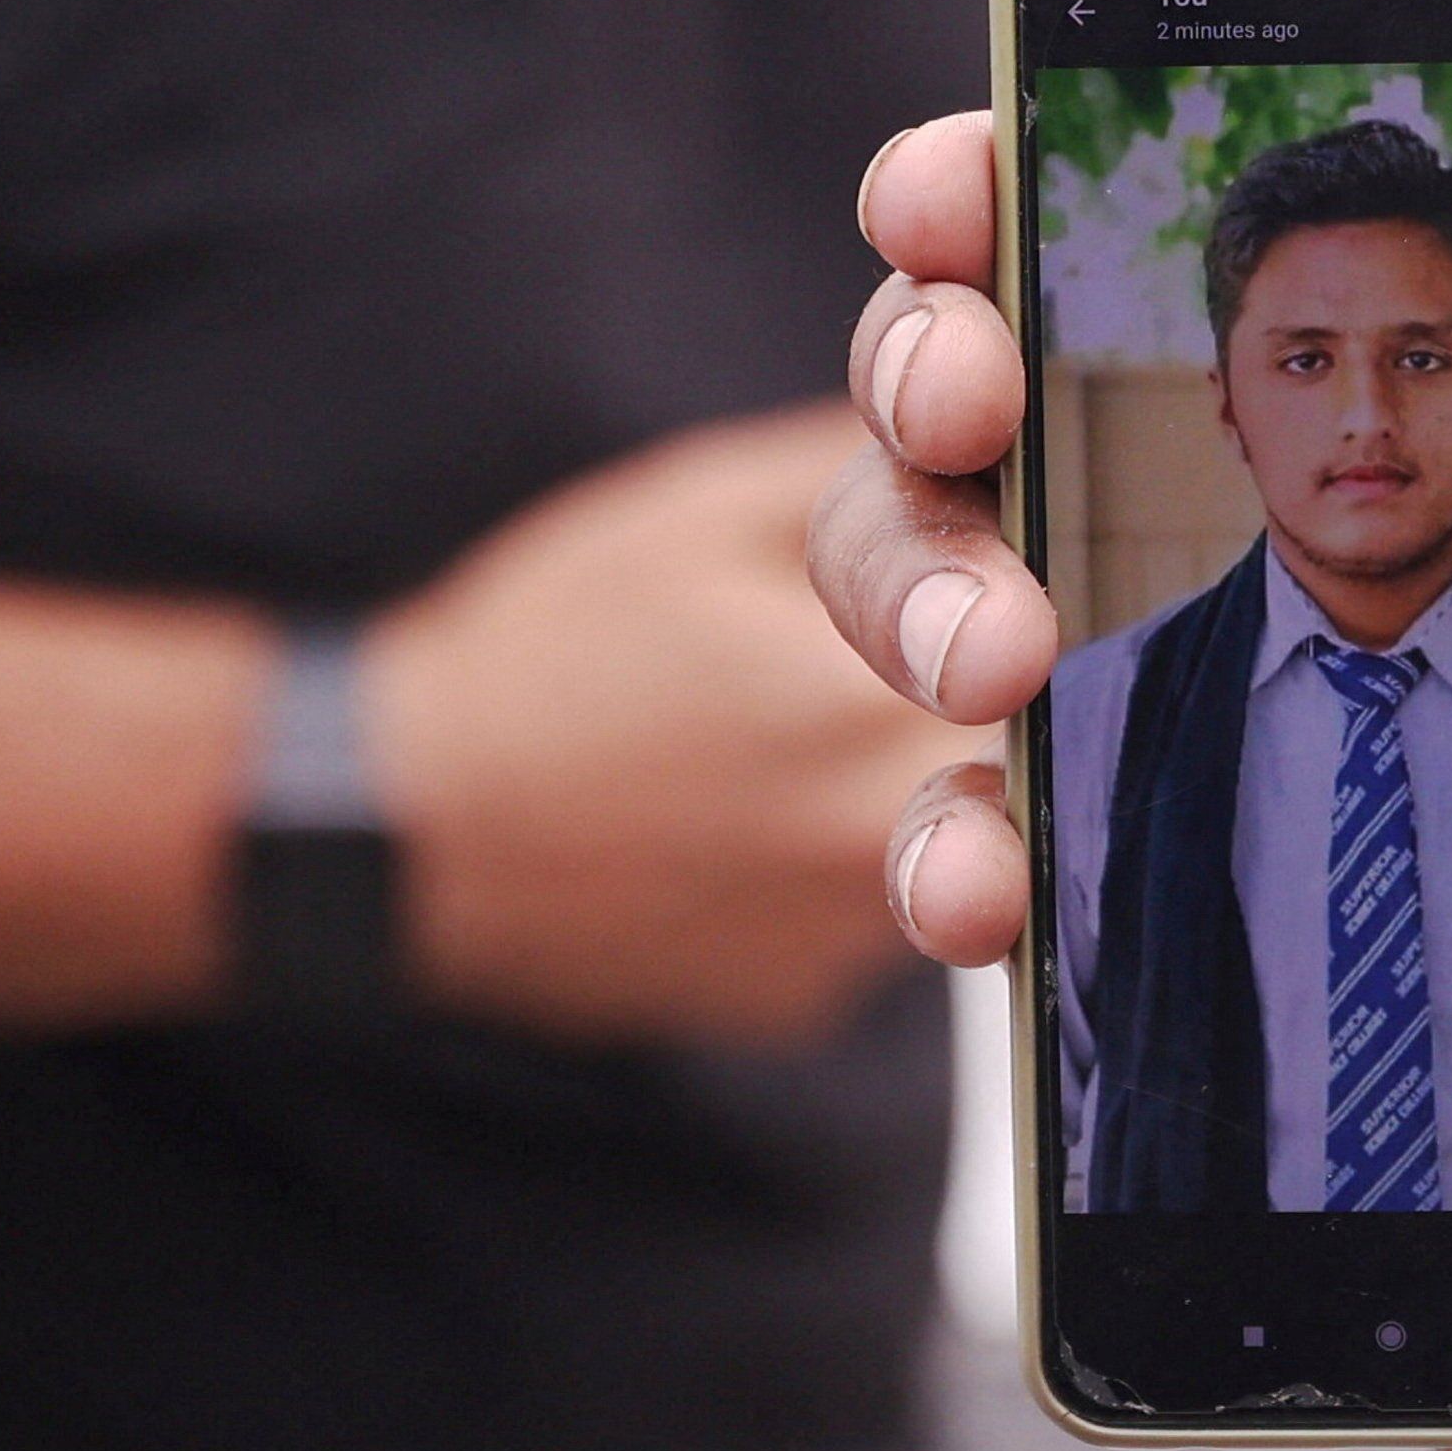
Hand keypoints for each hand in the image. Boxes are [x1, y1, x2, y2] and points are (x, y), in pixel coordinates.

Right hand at [360, 403, 981, 1044]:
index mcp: (875, 709)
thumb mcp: (702, 512)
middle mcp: (885, 848)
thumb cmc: (543, 657)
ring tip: (781, 733)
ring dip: (911, 778)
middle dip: (980, 700)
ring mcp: (845, 941)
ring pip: (963, 840)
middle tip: (910, 654)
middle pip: (1021, 763)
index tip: (994, 610)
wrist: (399, 833)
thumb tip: (1003, 452)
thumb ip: (880, 483)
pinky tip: (742, 814)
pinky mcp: (802, 998)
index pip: (1052, 666)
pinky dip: (835, 857)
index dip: (1028, 622)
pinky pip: (868, 911)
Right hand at [810, 113, 1451, 1148]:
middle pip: (961, 394)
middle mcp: (1196, 536)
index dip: (989, 192)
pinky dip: (950, 855)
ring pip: (918, 586)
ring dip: (910, 587)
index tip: (960, 184)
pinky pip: (971, 847)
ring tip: (994, 655)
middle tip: (973, 401)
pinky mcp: (1131, 890)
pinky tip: (995, 890)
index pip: (1113, 250)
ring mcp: (1147, 713)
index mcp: (1333, 417)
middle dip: (922, 365)